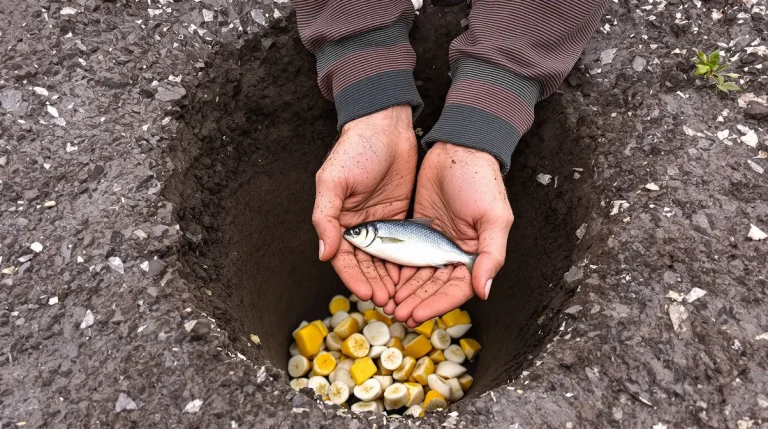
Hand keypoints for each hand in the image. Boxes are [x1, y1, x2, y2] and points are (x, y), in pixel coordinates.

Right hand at [313, 105, 416, 307]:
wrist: (386, 125)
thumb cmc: (355, 148)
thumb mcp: (333, 181)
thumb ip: (325, 218)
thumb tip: (324, 253)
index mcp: (338, 220)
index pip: (344, 257)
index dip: (354, 277)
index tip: (366, 294)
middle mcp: (358, 226)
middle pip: (365, 264)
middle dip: (375, 284)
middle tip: (388, 302)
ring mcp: (381, 224)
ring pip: (384, 260)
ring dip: (390, 279)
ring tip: (401, 297)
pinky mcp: (401, 217)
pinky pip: (403, 246)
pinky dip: (406, 262)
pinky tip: (413, 277)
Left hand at [392, 142, 513, 326]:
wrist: (458, 147)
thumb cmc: (483, 180)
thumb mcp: (494, 218)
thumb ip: (491, 256)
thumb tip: (483, 292)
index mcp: (476, 254)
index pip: (456, 288)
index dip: (437, 304)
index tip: (417, 315)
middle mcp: (455, 252)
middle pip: (434, 286)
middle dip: (416, 301)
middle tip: (396, 314)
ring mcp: (434, 242)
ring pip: (418, 275)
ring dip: (405, 291)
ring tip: (388, 304)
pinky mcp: (417, 229)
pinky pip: (405, 255)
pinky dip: (397, 270)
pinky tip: (384, 281)